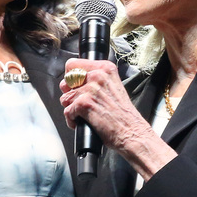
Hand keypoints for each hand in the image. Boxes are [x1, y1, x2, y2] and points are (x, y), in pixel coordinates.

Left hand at [60, 58, 175, 179]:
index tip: (76, 85)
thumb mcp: (113, 87)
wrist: (131, 132)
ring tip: (83, 114)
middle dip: (69, 93)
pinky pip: (67, 111)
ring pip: (65, 97)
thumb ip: (95, 80)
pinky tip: (82, 122)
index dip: (71, 77)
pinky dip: (72, 120)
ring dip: (71, 108)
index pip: (73, 64)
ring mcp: (91, 89)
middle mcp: (98, 76)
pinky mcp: (85, 103)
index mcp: (105, 69)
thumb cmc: (123, 115)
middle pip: (67, 80)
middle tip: (80, 102)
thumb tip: (72, 82)